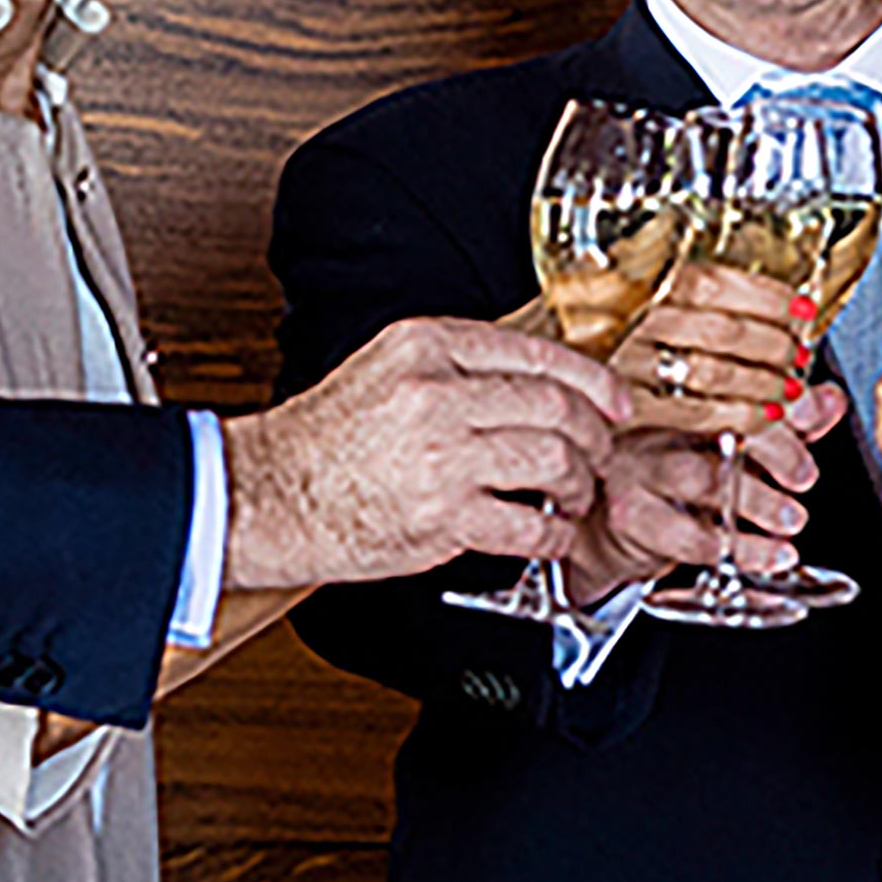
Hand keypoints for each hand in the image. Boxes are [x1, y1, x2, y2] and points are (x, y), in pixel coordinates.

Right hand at [221, 316, 620, 590]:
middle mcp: (437, 394)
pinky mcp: (442, 516)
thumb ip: (454, 368)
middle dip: (594, 436)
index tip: (614, 401)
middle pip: (557, 406)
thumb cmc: (323, 441)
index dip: (593, 380)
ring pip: (553, 460)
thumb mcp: (386, 371)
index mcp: (425, 347)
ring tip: (572, 496)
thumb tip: (531, 381)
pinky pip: (528, 524)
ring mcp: (442, 456)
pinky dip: (551, 534)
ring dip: (579, 484)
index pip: (538, 354)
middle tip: (598, 454)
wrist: (267, 496)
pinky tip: (546, 534)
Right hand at [575, 386, 837, 593]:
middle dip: (772, 447)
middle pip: (717, 421)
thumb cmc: (672, 473)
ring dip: (755, 500)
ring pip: (700, 476)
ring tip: (792, 520)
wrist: (608, 521)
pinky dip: (734, 547)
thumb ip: (785, 422)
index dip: (776, 395)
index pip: (733, 382)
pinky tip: (769, 554)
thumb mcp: (733, 442)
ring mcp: (638, 465)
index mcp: (684, 392)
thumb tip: (830, 399)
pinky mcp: (630, 513)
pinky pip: (682, 532)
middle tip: (804, 476)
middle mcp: (656, 421)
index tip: (809, 413)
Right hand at [607, 261, 821, 436]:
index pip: (714, 282)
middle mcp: (631, 318)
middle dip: (774, 345)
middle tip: (799, 353)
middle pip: (722, 330)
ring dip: (763, 382)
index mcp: (636, 278)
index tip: (802, 307)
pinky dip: (737, 415)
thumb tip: (779, 298)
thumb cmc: (592, 325)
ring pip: (713, 373)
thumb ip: (690, 285)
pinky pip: (694, 413)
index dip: (767, 297)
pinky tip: (763, 417)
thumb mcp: (628, 287)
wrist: (533, 369)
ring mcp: (626, 364)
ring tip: (789, 387)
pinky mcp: (625, 408)